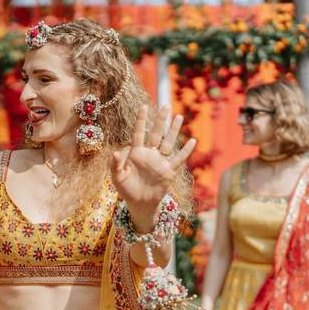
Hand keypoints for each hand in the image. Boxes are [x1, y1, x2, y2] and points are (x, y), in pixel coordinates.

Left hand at [111, 105, 196, 226]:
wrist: (139, 203)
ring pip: (168, 142)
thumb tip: (115, 152)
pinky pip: (178, 159)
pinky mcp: (168, 171)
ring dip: (173, 130)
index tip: (143, 106)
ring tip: (178, 117)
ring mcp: (160, 161)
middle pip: (156, 134)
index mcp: (136, 153)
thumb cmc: (126, 189)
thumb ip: (116, 165)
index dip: (141, 120)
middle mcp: (149, 154)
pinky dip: (185, 151)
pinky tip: (192, 140)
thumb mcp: (117, 177)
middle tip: (165, 106)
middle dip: (160, 120)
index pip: (139, 133)